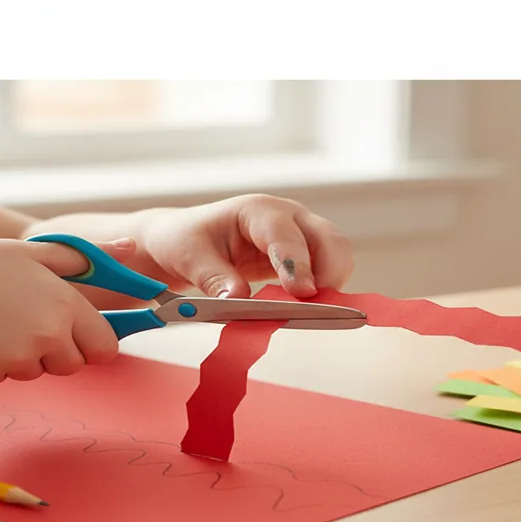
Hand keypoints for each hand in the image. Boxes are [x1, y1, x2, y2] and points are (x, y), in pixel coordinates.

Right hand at [0, 238, 130, 383]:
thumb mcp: (33, 252)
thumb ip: (86, 258)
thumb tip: (131, 250)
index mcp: (65, 303)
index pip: (105, 346)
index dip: (92, 343)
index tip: (75, 334)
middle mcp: (48, 332)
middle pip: (74, 365)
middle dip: (57, 352)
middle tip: (24, 323)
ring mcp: (19, 356)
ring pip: (38, 372)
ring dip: (24, 357)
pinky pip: (6, 378)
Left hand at [132, 194, 353, 298]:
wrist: (185, 240)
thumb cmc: (185, 241)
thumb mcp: (189, 257)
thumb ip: (213, 278)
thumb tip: (237, 300)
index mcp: (257, 210)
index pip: (287, 235)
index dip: (297, 263)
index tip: (302, 293)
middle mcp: (287, 217)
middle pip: (330, 240)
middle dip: (329, 273)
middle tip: (315, 308)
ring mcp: (299, 235)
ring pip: (336, 255)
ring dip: (330, 283)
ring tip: (311, 311)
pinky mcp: (302, 256)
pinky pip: (326, 271)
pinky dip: (324, 290)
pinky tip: (306, 308)